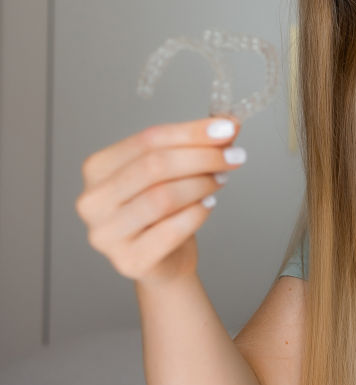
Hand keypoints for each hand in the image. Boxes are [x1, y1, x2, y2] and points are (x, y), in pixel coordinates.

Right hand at [76, 117, 245, 286]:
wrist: (165, 260)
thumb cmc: (165, 211)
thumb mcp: (176, 172)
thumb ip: (197, 146)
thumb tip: (229, 123)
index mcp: (98, 168)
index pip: (148, 140)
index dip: (191, 132)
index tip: (227, 129)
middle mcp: (93, 200)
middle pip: (154, 166)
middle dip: (202, 157)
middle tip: (234, 157)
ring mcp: (106, 234)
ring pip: (162, 197)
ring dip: (201, 184)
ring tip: (220, 180)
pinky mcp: (129, 260)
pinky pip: (172, 230)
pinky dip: (197, 213)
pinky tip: (208, 205)